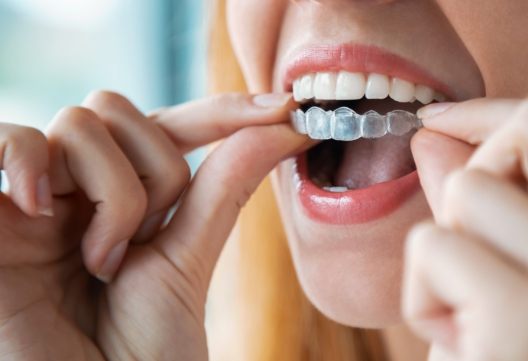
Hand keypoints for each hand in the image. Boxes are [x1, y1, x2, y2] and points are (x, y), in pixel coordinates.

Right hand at [0, 91, 308, 359]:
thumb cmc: (141, 352)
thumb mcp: (188, 259)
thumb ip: (224, 188)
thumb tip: (282, 126)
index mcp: (122, 198)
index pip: (168, 127)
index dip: (221, 112)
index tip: (285, 110)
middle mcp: (76, 190)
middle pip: (119, 110)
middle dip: (154, 173)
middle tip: (143, 244)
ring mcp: (31, 199)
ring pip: (79, 123)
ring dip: (111, 196)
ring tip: (101, 263)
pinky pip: (7, 139)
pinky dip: (30, 162)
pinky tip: (39, 212)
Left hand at [404, 94, 527, 360]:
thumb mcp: (508, 276)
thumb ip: (486, 201)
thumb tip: (435, 132)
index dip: (493, 117)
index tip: (441, 121)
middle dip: (478, 169)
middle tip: (467, 237)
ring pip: (471, 192)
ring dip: (444, 255)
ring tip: (471, 317)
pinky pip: (435, 246)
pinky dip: (422, 294)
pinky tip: (460, 343)